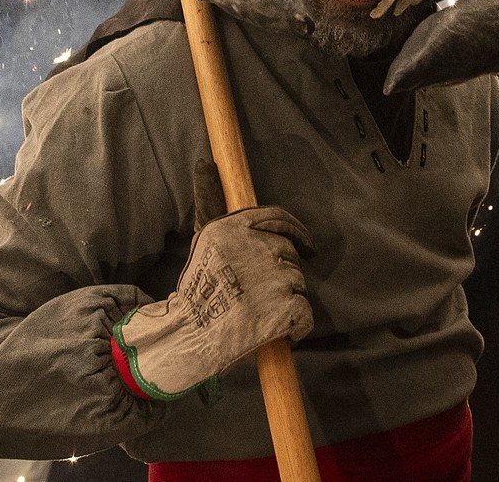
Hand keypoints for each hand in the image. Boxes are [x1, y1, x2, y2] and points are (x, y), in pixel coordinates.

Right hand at [114, 204, 313, 400]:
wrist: (192, 335)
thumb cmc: (198, 287)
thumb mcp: (203, 238)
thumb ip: (209, 199)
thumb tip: (205, 162)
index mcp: (236, 227)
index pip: (278, 218)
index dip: (297, 232)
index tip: (306, 246)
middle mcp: (258, 248)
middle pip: (289, 252)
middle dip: (281, 270)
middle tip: (260, 290)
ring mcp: (275, 279)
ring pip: (298, 281)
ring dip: (287, 297)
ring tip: (261, 310)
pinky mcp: (287, 308)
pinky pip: (304, 312)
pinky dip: (297, 324)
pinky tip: (281, 329)